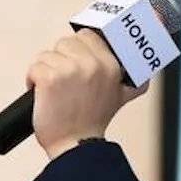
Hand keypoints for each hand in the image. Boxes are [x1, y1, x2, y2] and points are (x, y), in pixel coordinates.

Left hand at [27, 29, 147, 158]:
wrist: (77, 145)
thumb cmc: (94, 121)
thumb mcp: (121, 96)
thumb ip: (134, 79)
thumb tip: (147, 67)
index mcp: (111, 64)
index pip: (87, 36)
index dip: (77, 50)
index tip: (74, 64)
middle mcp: (93, 64)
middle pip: (64, 43)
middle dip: (60, 60)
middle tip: (65, 82)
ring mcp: (71, 70)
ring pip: (46, 55)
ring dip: (45, 72)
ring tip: (55, 91)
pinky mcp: (50, 78)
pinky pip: (34, 67)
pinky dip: (32, 81)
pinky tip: (43, 95)